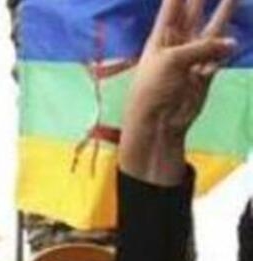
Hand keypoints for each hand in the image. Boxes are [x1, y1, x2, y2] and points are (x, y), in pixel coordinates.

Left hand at [120, 0, 236, 184]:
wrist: (157, 121)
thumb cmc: (154, 87)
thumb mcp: (172, 60)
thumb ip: (203, 47)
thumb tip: (232, 42)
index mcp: (161, 36)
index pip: (172, 5)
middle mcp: (178, 42)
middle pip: (193, 12)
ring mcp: (193, 56)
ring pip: (212, 29)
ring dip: (223, 12)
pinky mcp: (206, 72)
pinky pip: (220, 54)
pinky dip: (227, 47)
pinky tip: (235, 36)